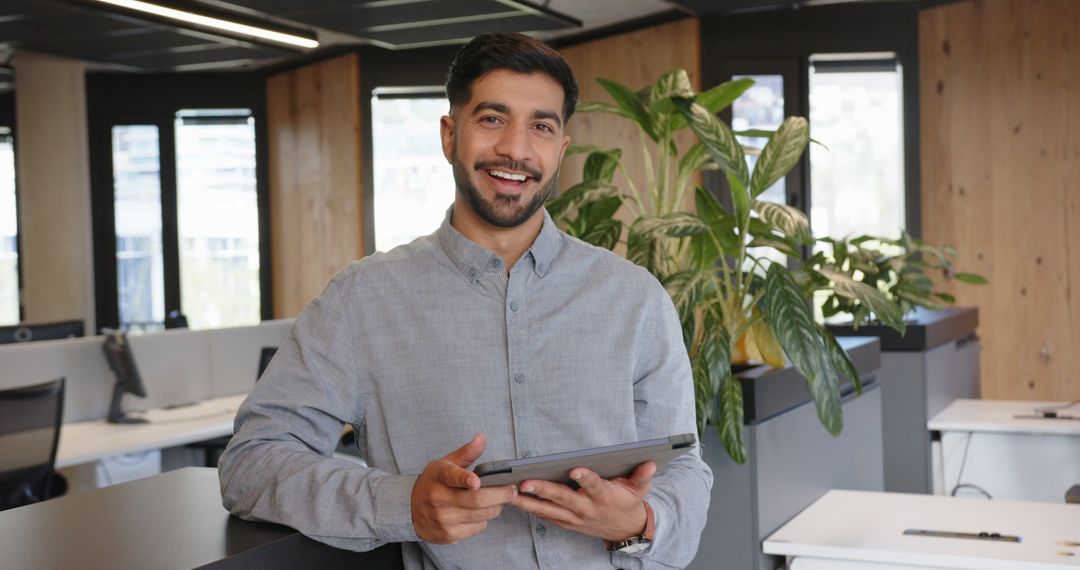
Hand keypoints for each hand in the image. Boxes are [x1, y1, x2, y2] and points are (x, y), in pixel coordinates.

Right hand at [411, 433, 516, 543]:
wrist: (409, 509)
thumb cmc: (433, 483)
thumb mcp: (445, 464)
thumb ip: (466, 453)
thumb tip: (482, 438)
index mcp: (439, 476)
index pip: (451, 476)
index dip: (465, 479)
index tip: (477, 482)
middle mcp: (438, 498)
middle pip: (476, 500)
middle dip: (500, 495)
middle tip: (511, 491)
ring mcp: (442, 518)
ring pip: (481, 515)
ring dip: (496, 507)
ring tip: (497, 500)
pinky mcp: (448, 534)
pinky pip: (477, 528)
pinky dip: (484, 520)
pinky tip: (480, 513)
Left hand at [510, 461, 655, 540]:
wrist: (625, 530)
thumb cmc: (628, 502)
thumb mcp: (640, 489)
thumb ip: (642, 475)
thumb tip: (650, 462)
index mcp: (604, 496)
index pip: (594, 485)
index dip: (585, 478)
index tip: (574, 470)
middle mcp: (587, 508)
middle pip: (563, 498)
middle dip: (544, 490)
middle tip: (526, 482)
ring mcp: (575, 517)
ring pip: (549, 509)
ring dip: (529, 501)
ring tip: (510, 491)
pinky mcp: (567, 522)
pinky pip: (546, 515)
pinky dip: (530, 508)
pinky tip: (515, 499)